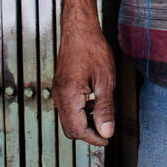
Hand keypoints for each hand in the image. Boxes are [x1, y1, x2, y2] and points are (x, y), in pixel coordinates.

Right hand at [52, 10, 116, 146]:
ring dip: (85, 122)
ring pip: (69, 119)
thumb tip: (106, 131)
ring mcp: (59, 90)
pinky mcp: (61, 85)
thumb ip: (105, 108)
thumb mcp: (105, 80)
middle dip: (88, 133)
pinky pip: (68, 107)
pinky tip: (94, 102)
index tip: (108, 138)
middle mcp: (60, 96)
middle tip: (106, 129)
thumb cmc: (92, 48)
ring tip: (103, 114)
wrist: (79, 28)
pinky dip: (81, 111)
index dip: (94, 138)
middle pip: (70, 129)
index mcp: (69, 96)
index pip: (78, 130)